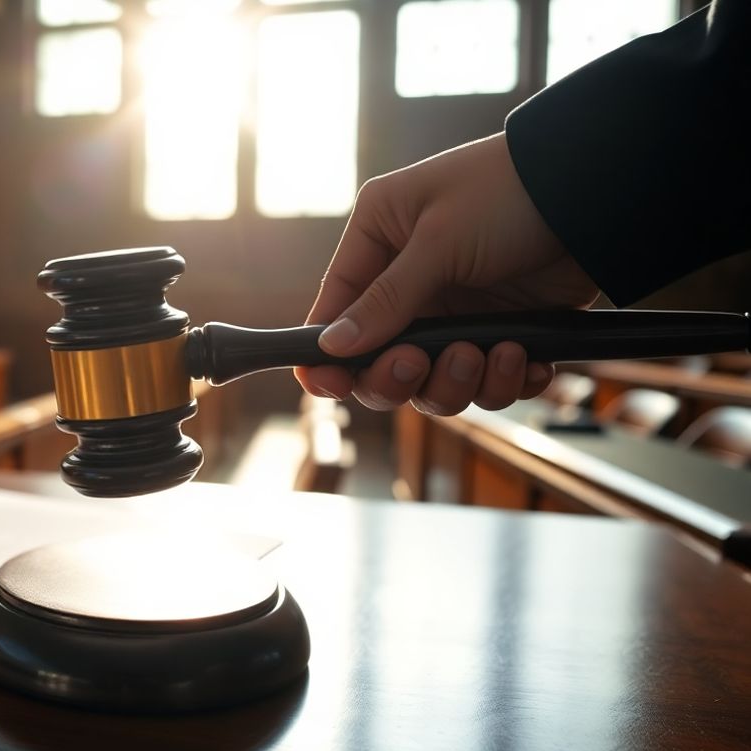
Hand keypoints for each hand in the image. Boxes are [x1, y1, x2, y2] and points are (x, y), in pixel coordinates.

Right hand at [294, 132, 600, 415]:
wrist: (598, 190)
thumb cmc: (507, 192)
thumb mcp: (438, 241)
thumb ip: (386, 300)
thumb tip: (331, 346)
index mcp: (379, 240)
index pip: (335, 310)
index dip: (326, 355)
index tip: (326, 386)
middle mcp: (410, 281)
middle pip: (380, 360)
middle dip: (400, 375)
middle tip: (421, 363)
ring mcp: (457, 311)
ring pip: (434, 380)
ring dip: (460, 381)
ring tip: (493, 353)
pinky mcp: (502, 331)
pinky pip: (488, 381)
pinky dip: (505, 382)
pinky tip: (525, 360)